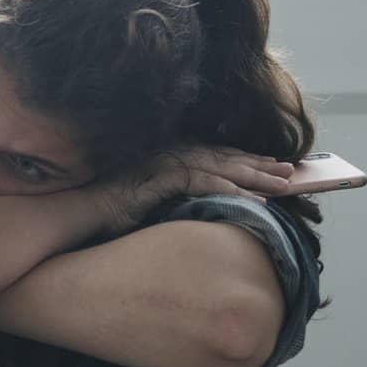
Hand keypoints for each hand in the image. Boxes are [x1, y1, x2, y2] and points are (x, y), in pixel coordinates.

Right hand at [85, 145, 294, 235]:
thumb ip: (166, 197)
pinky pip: (206, 183)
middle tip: (289, 172)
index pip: (211, 154)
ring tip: (283, 187)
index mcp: (164, 156)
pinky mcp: (161, 177)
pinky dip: (233, 191)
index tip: (269, 165)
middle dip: (257, 165)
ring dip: (254, 177)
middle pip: (222, 156)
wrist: (77, 212)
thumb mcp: (142, 202)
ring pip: (220, 167)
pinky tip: (256, 202)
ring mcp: (164, 163)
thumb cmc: (102, 211)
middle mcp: (166, 154)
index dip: (242, 160)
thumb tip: (189, 207)